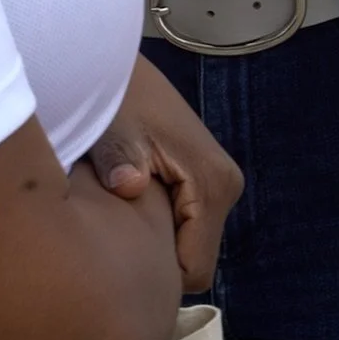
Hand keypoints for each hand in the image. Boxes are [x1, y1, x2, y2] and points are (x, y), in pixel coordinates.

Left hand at [85, 53, 241, 291]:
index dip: (160, 275)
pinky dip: (160, 222)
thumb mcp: (114, 129)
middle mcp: (225, 186)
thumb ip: (120, 160)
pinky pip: (185, 221)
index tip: (121, 260)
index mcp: (212, 184)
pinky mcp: (204, 176)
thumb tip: (129, 186)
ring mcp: (217, 181)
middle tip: (112, 242)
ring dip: (158, 238)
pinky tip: (128, 207)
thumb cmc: (117, 98)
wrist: (117, 64)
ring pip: (189, 240)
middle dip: (158, 258)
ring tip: (117, 222)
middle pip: (194, 257)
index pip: (195, 269)